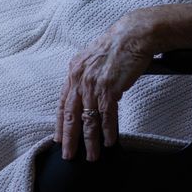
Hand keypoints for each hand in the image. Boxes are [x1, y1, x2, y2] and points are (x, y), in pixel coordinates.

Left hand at [57, 10, 158, 161]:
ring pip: (89, 119)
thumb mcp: (93, 59)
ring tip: (92, 155)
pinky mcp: (110, 88)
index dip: (60, 123)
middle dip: (69, 138)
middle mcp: (80, 79)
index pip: (63, 103)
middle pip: (71, 115)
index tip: (59, 138)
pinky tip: (109, 141)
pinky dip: (108, 130)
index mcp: (74, 72)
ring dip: (90, 140)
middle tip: (68, 155)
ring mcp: (94, 84)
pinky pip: (107, 115)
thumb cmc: (117, 46)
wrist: (133, 35)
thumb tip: (88, 94)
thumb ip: (87, 76)